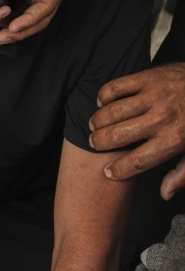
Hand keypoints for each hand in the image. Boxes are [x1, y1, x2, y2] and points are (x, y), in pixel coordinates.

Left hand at [0, 0, 64, 46]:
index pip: (45, 7)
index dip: (30, 19)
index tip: (14, 26)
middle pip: (38, 21)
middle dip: (19, 33)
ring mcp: (38, 1)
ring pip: (29, 23)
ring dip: (13, 33)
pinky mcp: (28, 3)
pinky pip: (20, 17)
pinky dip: (8, 24)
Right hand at [90, 63, 184, 198]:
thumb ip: (181, 174)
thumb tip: (164, 193)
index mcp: (175, 140)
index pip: (137, 161)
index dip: (117, 170)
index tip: (109, 172)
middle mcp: (162, 118)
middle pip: (116, 136)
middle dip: (99, 143)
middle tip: (95, 143)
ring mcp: (155, 96)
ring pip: (112, 112)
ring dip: (97, 121)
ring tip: (94, 126)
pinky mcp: (149, 77)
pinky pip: (115, 87)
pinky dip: (103, 96)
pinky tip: (103, 103)